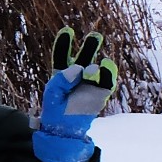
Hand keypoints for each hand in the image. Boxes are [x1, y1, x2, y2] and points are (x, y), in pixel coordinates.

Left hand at [34, 26, 117, 161]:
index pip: (62, 57)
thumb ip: (61, 81)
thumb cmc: (55, 112)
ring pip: (97, 68)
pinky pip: (106, 81)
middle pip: (83, 58)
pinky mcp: (100, 93)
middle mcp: (77, 77)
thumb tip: (78, 68)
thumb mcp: (52, 95)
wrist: (66, 131)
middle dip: (89, 46)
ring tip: (94, 66)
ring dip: (98, 62)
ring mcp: (90, 84)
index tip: (68, 31)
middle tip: (95, 35)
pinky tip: (106, 64)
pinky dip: (108, 73)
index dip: (65, 44)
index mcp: (61, 75)